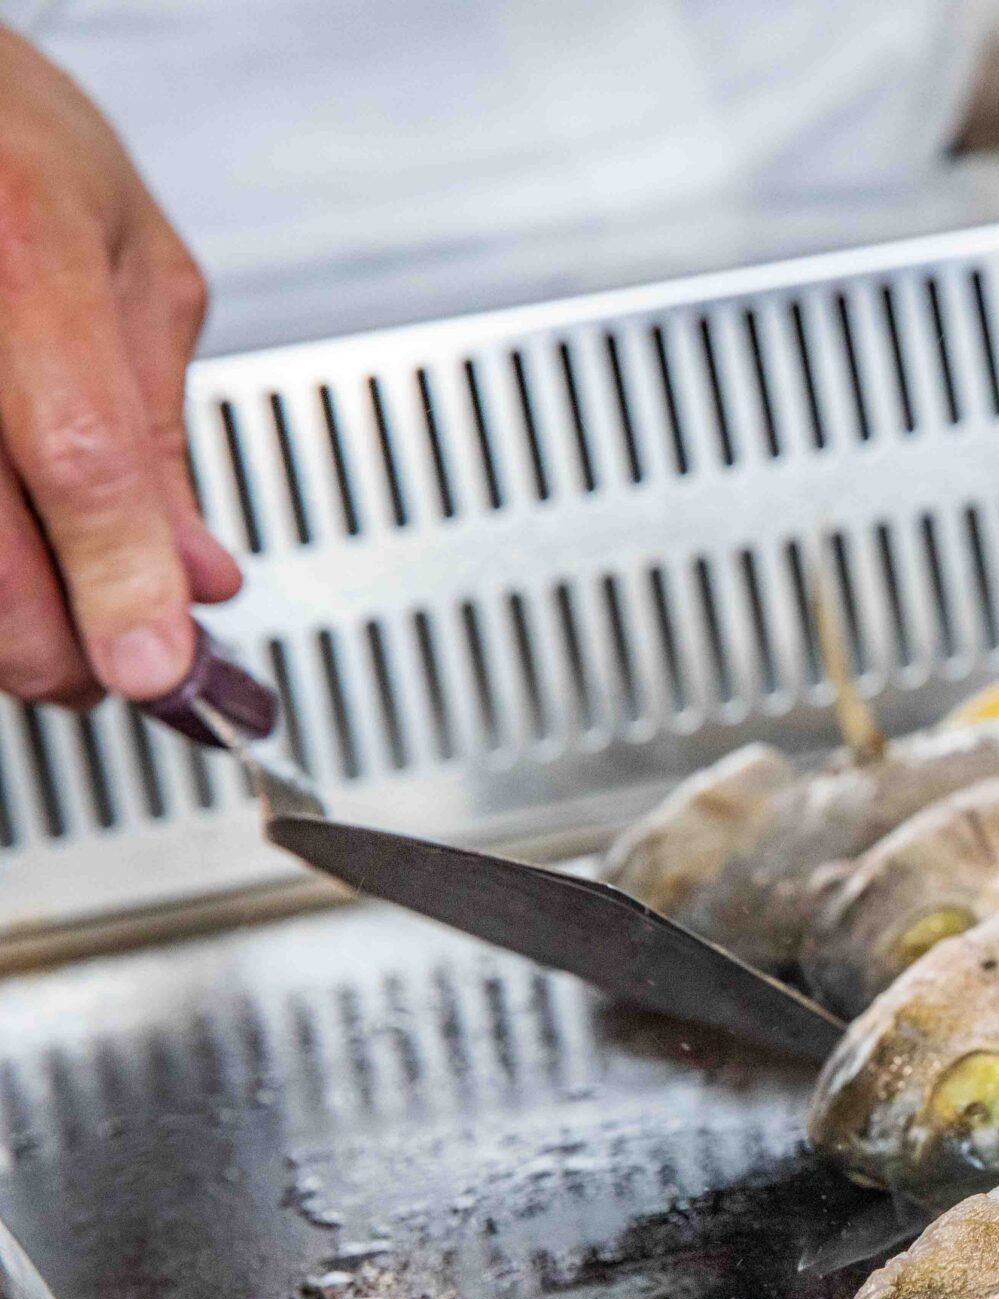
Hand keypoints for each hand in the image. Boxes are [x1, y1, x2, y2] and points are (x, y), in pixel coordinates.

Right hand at [0, 26, 237, 710]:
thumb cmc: (17, 146)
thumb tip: (196, 575)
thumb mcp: (133, 263)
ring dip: (3, 623)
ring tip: (58, 632)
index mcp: (28, 248)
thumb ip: (162, 429)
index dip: (119, 580)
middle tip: (111, 668)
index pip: (82, 454)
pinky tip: (10, 562)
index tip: (156, 667)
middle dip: (54, 641)